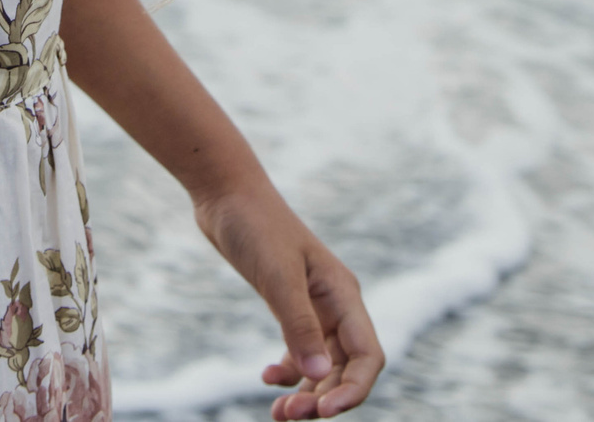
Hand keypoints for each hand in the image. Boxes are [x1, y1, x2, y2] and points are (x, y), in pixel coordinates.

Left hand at [193, 180, 382, 418]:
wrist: (226, 194)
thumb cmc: (255, 226)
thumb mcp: (277, 276)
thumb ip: (298, 325)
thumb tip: (319, 374)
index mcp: (343, 295)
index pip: (367, 356)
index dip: (353, 390)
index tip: (323, 413)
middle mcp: (336, 305)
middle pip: (345, 367)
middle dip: (323, 396)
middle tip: (287, 415)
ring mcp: (313, 306)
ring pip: (323, 364)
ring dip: (306, 390)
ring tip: (279, 412)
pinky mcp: (289, 306)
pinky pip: (300, 351)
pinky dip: (288, 370)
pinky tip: (267, 377)